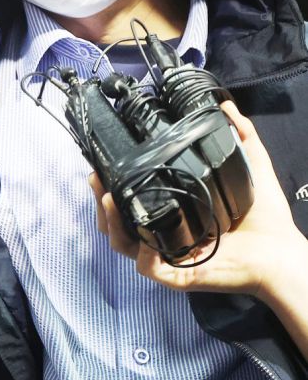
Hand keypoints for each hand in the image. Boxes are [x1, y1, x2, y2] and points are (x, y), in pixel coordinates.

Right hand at [89, 101, 307, 300]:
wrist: (282, 253)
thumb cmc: (264, 217)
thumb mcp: (250, 167)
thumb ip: (240, 135)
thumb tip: (226, 105)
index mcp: (173, 213)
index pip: (133, 200)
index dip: (114, 182)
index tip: (104, 161)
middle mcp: (164, 234)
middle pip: (118, 222)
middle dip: (100, 200)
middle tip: (96, 177)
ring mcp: (169, 255)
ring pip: (124, 244)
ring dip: (110, 221)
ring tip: (107, 196)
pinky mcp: (180, 274)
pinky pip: (149, 268)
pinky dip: (140, 253)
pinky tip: (138, 235)